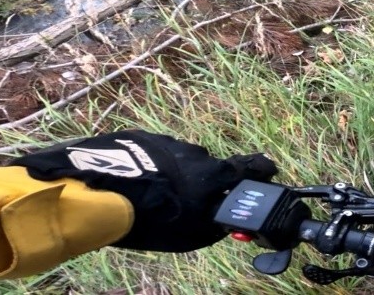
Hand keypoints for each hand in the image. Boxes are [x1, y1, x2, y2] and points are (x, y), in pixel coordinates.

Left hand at [11, 129, 277, 251]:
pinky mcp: (141, 139)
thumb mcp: (192, 234)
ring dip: (174, 174)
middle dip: (204, 181)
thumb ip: (214, 225)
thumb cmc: (156, 219)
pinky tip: (138, 184)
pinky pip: (154, 155)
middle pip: (210, 166)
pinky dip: (151, 167)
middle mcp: (197, 153)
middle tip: (191, 199)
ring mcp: (168, 142)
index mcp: (215, 174)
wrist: (105, 194)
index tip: (268, 169)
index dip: (261, 169)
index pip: (250, 168)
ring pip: (179, 160)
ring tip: (156, 195)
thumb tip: (226, 223)